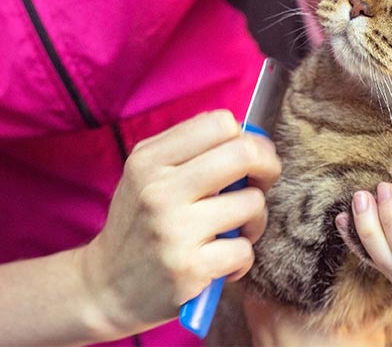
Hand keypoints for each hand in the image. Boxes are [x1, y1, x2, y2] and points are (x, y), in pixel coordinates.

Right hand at [78, 110, 280, 337]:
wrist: (105, 287)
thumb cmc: (139, 224)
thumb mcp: (146, 175)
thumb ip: (189, 150)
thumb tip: (246, 136)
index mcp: (149, 159)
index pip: (220, 123)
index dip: (248, 138)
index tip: (250, 157)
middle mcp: (159, 190)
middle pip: (244, 154)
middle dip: (268, 167)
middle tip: (261, 183)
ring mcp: (174, 229)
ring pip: (252, 203)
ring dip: (255, 219)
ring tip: (233, 230)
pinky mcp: (190, 268)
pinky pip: (245, 250)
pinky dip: (241, 258)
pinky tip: (219, 261)